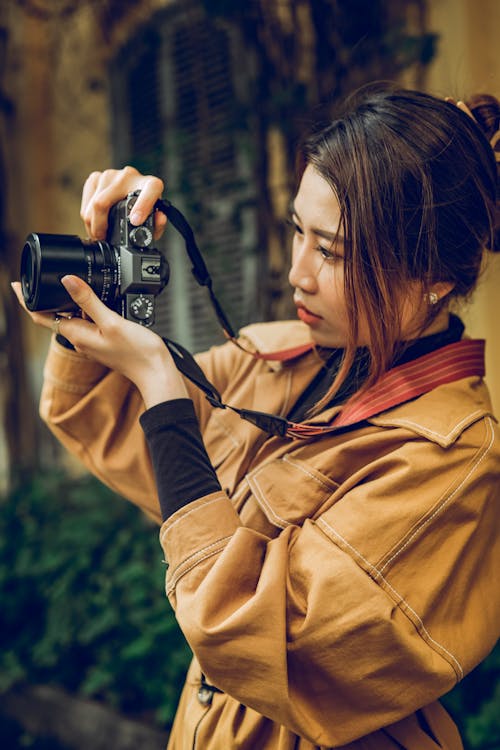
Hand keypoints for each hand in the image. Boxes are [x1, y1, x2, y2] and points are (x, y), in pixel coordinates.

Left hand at [12, 276, 188, 408]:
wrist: (156, 372)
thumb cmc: (138, 353)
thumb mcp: (112, 322)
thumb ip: (89, 301)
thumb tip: (66, 281)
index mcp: (78, 335)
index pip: (42, 316)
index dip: (27, 300)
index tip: (17, 286)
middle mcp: (81, 339)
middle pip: (55, 315)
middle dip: (46, 297)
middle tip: (40, 277)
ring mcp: (93, 342)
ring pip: (73, 317)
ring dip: (68, 301)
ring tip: (68, 283)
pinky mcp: (105, 341)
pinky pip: (88, 321)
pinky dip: (85, 308)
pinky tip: (94, 299)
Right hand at [81, 166, 166, 240]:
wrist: (135, 192)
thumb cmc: (145, 208)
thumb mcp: (154, 219)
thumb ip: (158, 223)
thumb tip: (159, 219)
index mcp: (150, 185)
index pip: (149, 190)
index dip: (142, 207)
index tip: (136, 221)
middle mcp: (130, 176)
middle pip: (103, 202)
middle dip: (100, 226)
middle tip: (104, 238)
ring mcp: (111, 174)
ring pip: (92, 203)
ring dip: (92, 223)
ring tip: (99, 233)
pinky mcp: (96, 177)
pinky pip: (86, 200)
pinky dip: (87, 215)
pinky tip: (95, 221)